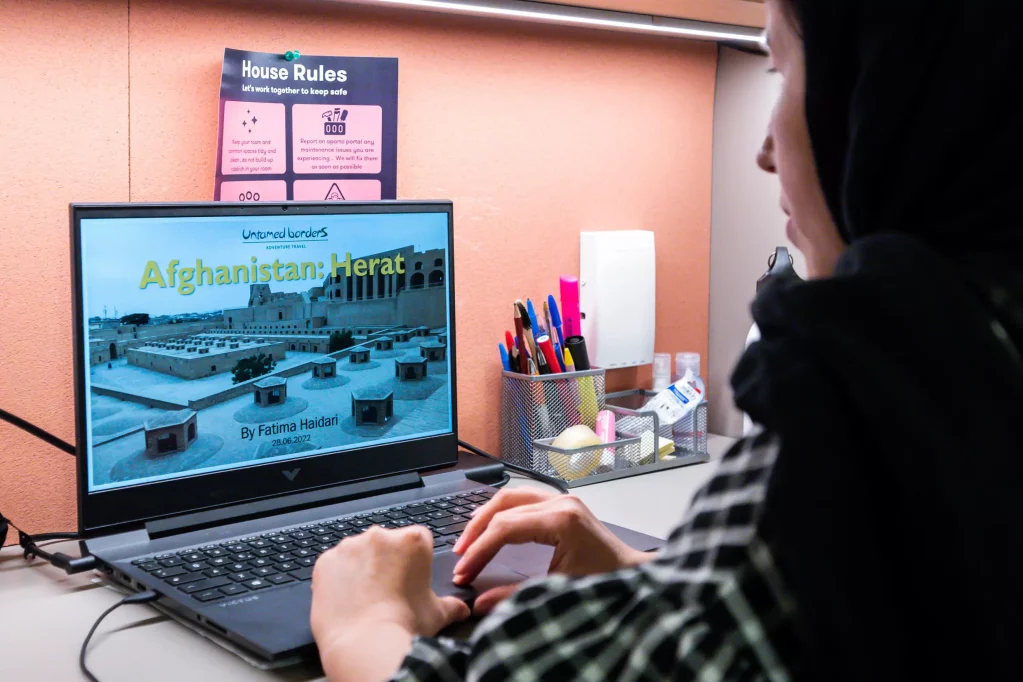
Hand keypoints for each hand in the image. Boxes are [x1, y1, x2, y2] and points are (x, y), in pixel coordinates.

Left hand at [311, 526, 469, 681]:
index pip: (417, 539)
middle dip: (386, 562)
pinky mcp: (325, 561)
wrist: (366, 643)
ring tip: (365, 598)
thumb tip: (462, 610)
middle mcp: (380, 535)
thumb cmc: (404, 625)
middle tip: (388, 591)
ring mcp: (350, 547)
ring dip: (361, 568)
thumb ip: (451, 606)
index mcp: (413, 540)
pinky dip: (338, 578)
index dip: (414, 559)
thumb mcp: (437, 614)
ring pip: (357, 552)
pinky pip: (333, 565)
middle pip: (385, 543)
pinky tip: (346, 599)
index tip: (410, 576)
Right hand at [452, 488, 651, 613]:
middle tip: (459, 556)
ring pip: (511, 496)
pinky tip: (491, 525)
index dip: (479, 551)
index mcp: (562, 519)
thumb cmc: (605, 582)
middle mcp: (562, 502)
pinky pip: (524, 498)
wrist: (635, 577)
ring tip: (468, 541)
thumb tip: (480, 603)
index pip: (505, 528)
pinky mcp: (564, 504)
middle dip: (476, 531)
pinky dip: (503, 512)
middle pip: (503, 505)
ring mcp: (564, 499)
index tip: (463, 571)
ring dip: (486, 517)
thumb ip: (515, 596)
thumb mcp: (557, 591)